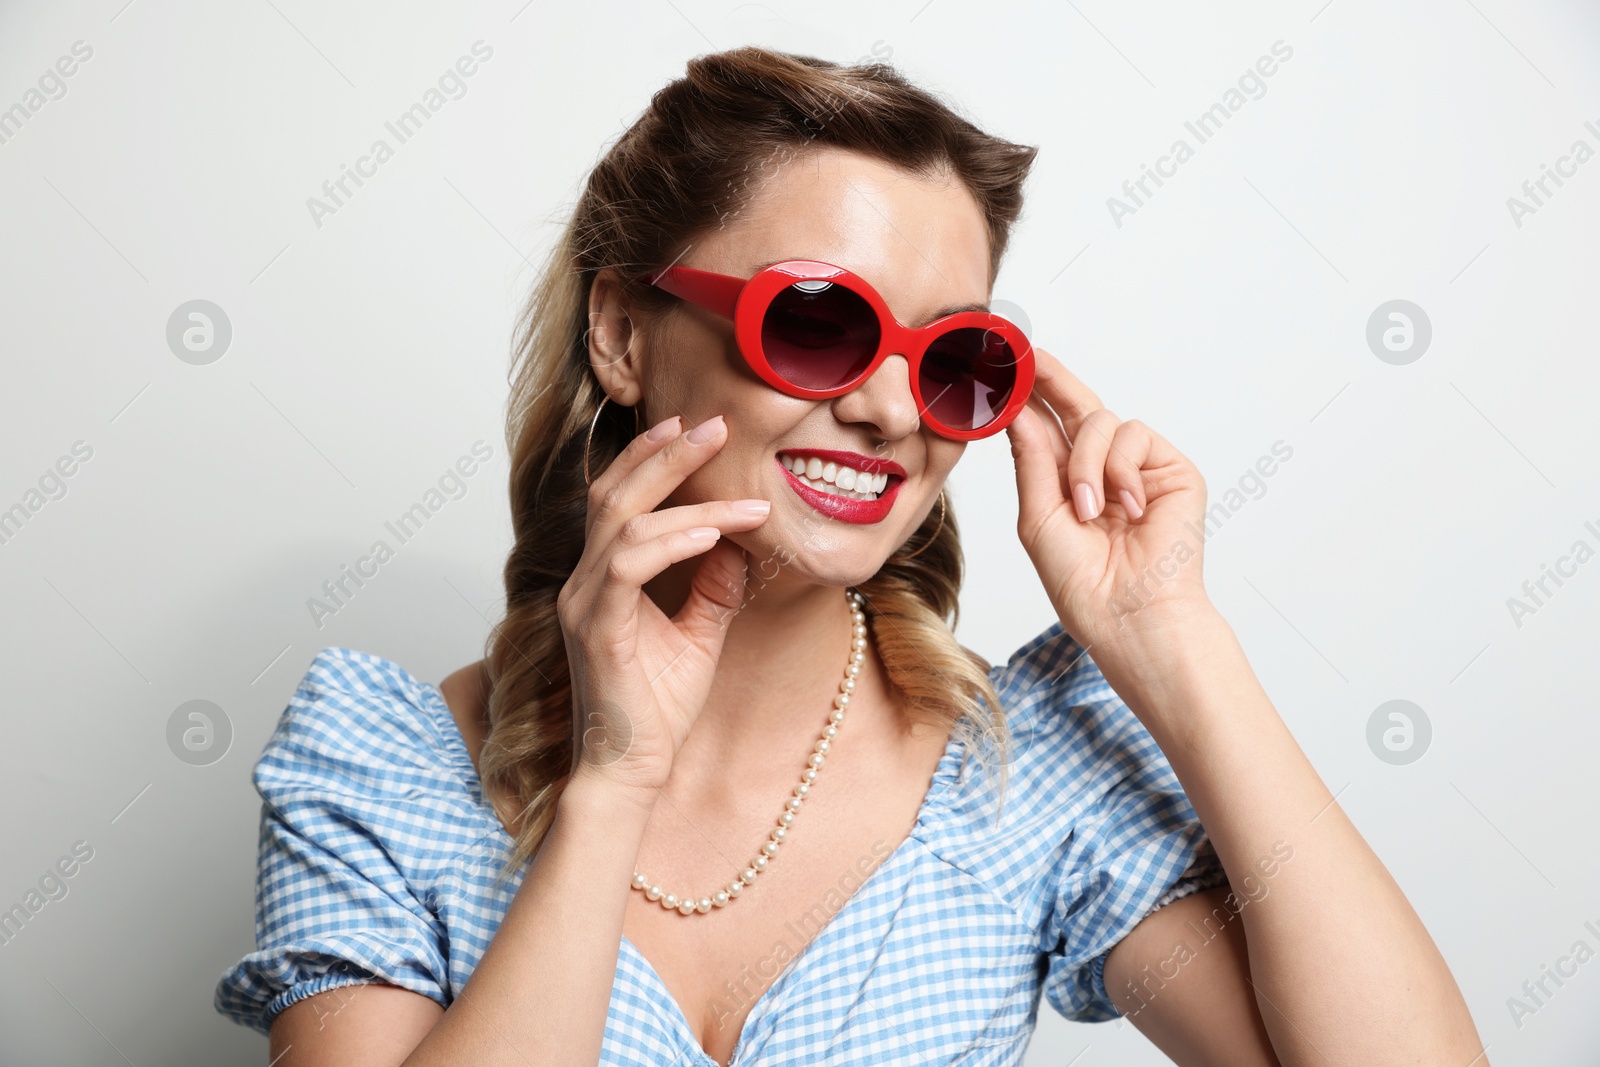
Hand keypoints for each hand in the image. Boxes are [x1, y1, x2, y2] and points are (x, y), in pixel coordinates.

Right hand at [556, 413, 769, 804]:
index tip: (701, 430)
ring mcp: (585, 603)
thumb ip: (713, 585)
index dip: (654, 459)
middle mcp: (586, 582)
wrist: (633, 770)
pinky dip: (672, 542)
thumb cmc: (659, 709)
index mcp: (604, 579)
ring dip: (684, 497)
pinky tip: (713, 534)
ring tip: (736, 486)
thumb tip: (739, 540)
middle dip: (665, 454)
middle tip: (714, 423)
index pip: (619, 500)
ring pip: (624, 522)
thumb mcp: (699, 634)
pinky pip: (628, 567)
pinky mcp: (598, 629)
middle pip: (614, 493)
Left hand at [1004, 347, 1213, 653]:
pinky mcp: (1170, 469)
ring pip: (1101, 422)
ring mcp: (1137, 467)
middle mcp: (1101, 469)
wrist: (1130, 614)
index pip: (1045, 426)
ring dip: (1087, 464)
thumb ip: (1031, 461)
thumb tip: (1018, 409)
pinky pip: (1134, 436)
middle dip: (1051, 379)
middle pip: (1076, 406)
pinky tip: (1127, 509)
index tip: (1001, 365)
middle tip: (1029, 355)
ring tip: (1090, 511)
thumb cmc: (1082, 582)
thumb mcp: (1039, 517)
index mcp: (1066, 481)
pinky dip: (1121, 471)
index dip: (1026, 396)